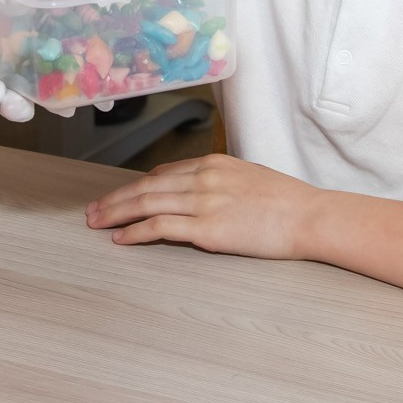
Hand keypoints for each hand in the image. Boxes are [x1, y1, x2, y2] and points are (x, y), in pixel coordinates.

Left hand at [87, 153, 318, 259]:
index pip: (163, 174)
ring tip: (97, 223)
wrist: (309, 216)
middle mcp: (203, 178)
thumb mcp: (249, 179)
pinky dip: (136, 232)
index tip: (120, 196)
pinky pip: (160, 228)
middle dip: (115, 199)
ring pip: (147, 204)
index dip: (136, 186)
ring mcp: (203, 202)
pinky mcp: (207, 229)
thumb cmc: (288, 202)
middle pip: (146, 186)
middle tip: (92, 210)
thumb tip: (203, 194)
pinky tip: (122, 238)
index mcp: (213, 164)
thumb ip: (221, 183)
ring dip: (116, 214)